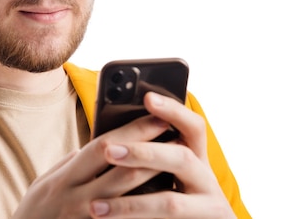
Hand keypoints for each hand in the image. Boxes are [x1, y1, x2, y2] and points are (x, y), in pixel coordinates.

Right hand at [12, 114, 171, 217]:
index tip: (157, 116)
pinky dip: (148, 210)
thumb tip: (103, 144)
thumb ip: (73, 163)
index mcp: (64, 179)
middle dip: (153, 151)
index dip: (133, 131)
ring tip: (180, 162)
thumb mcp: (46, 182)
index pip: (103, 147)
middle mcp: (76, 200)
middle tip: (178, 135)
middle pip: (123, 172)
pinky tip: (165, 198)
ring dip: (157, 179)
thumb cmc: (35, 213)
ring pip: (130, 200)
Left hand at [89, 92, 236, 218]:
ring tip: (95, 207)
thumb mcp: (170, 178)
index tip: (148, 97)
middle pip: (182, 157)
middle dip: (143, 152)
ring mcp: (209, 208)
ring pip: (169, 203)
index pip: (194, 127)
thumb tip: (109, 143)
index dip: (174, 111)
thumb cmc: (176, 204)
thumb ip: (153, 159)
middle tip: (109, 151)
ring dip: (129, 205)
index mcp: (198, 161)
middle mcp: (207, 181)